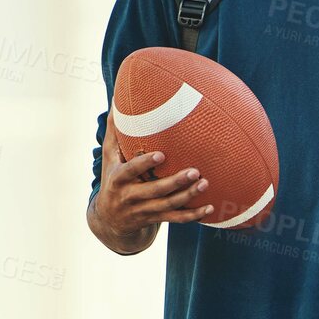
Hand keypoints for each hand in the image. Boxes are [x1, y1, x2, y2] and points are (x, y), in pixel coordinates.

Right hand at [91, 114, 215, 237]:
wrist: (110, 220)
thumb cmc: (112, 179)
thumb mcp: (109, 157)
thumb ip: (114, 131)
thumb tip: (116, 98)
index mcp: (118, 179)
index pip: (131, 171)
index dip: (145, 164)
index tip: (162, 155)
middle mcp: (130, 197)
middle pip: (155, 191)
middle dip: (175, 182)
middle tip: (195, 171)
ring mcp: (144, 211)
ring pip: (168, 206)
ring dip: (188, 197)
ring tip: (206, 184)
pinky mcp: (155, 220)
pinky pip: (176, 219)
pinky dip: (193, 216)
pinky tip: (210, 209)